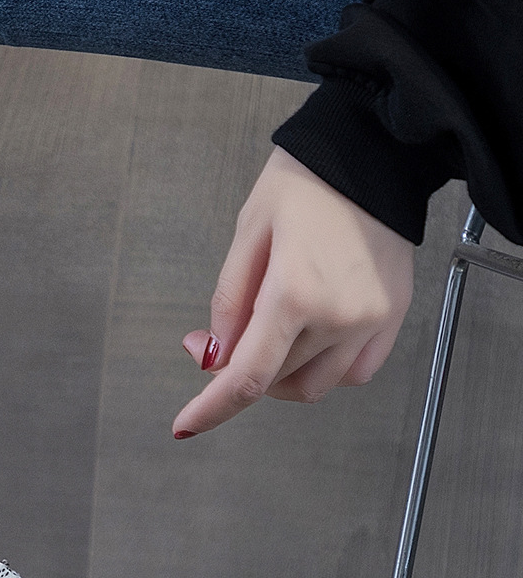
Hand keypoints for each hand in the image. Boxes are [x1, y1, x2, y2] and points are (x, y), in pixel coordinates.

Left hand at [173, 147, 414, 437]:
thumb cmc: (305, 183)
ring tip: (262, 332)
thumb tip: (214, 355)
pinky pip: (354, 371)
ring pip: (315, 384)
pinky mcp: (394, 315)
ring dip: (279, 375)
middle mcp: (338, 317)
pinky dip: (323, 369)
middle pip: (275, 380)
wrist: (372, 152)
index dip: (211, 409)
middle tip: (210, 337)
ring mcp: (371, 321)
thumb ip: (229, 301)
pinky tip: (304, 340)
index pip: (246, 377)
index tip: (184, 426)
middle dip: (234, 368)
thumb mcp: (248, 234)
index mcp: (294, 294)